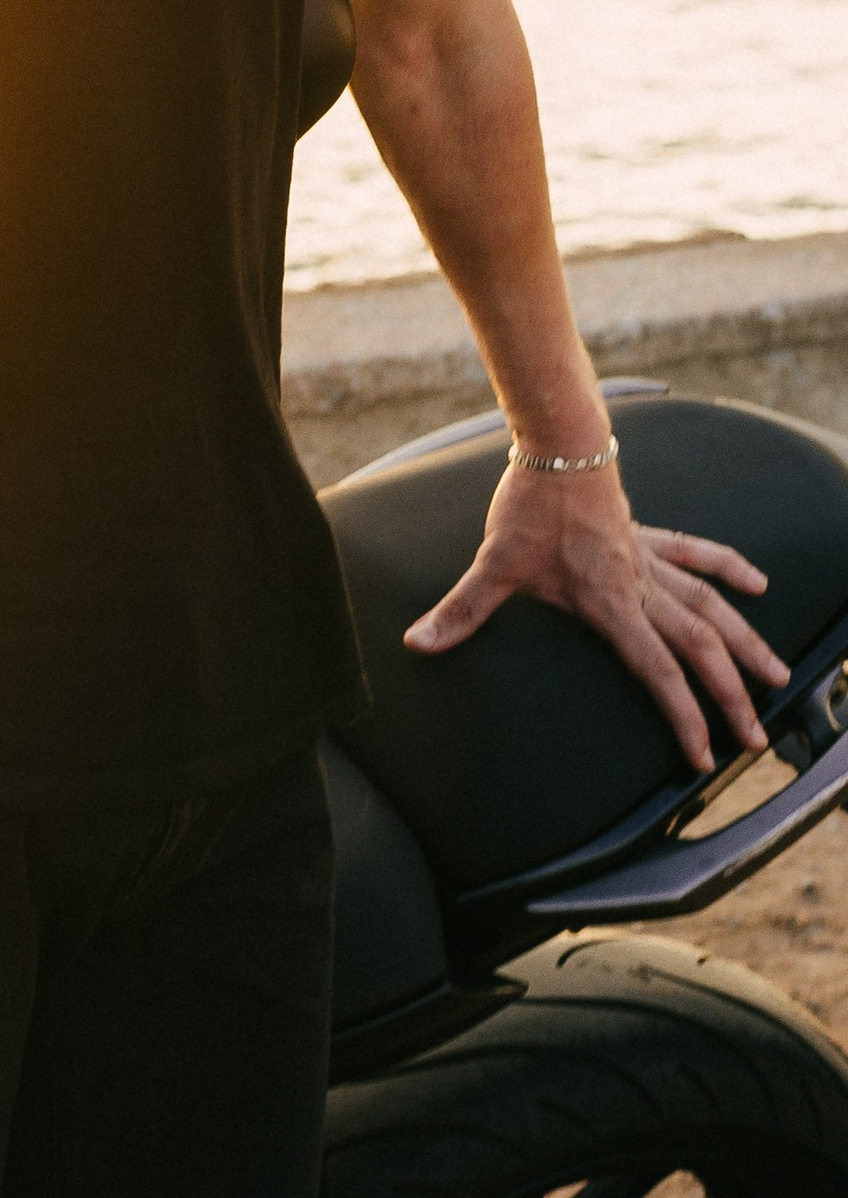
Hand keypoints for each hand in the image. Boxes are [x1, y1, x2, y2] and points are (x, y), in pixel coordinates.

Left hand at [405, 464, 784, 774]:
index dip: (683, 717)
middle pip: (700, 648)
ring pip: (712, 608)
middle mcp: (640, 587)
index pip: (658, 672)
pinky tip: (757, 586)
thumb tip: (417, 643)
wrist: (558, 441)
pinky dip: (728, 568)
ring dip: (747, 644)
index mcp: (610, 603)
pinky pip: (697, 556)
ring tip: (780, 676)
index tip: (704, 756)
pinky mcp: (648, 536)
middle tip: (758, 739)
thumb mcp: (492, 563)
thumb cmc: (528, 504)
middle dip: (730, 697)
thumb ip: (461, 611)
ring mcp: (649, 560)